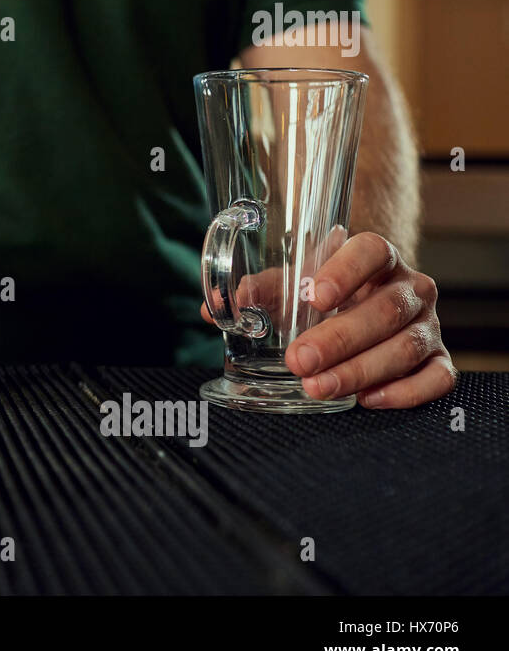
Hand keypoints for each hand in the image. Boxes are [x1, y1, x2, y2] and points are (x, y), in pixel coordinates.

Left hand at [199, 232, 454, 407]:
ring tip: (319, 386)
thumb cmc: (326, 293)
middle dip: (341, 338)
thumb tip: (212, 306)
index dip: (346, 270)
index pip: (371, 250)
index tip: (315, 296)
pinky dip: (406, 391)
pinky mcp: (438, 357)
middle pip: (386, 309)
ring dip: (361, 370)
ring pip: (407, 346)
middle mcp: (409, 286)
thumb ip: (258, 291)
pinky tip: (368, 400)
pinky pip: (438, 377)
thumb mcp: (293, 286)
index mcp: (375, 257)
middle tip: (301, 359)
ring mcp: (428, 323)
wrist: (369, 302)